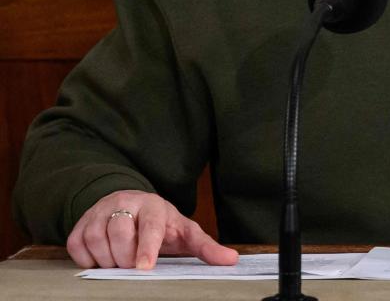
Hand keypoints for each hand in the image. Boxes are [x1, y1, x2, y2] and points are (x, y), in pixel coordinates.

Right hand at [66, 190, 238, 269]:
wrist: (131, 204)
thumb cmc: (162, 223)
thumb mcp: (184, 231)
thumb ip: (205, 247)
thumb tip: (231, 260)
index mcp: (154, 206)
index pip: (150, 226)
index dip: (147, 247)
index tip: (144, 268)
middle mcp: (125, 202)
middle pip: (119, 233)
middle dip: (124, 258)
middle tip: (132, 268)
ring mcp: (100, 210)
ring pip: (96, 239)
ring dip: (106, 260)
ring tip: (119, 263)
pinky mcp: (81, 222)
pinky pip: (77, 245)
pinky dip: (86, 259)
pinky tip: (101, 259)